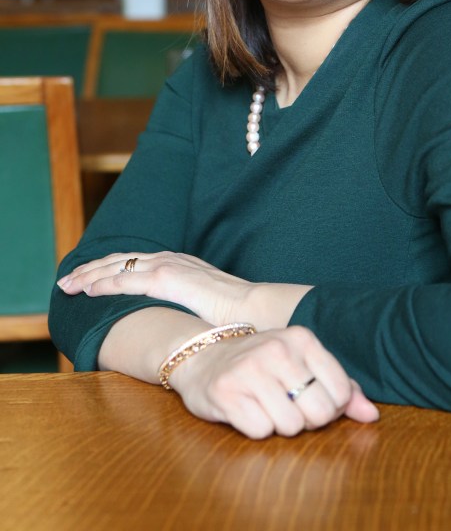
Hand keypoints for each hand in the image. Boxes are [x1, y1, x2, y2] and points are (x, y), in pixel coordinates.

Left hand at [57, 252, 310, 329]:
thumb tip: (173, 322)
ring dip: (90, 275)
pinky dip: (104, 284)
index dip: (109, 268)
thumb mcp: (202, 303)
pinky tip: (88, 290)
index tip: (89, 276)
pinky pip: (126, 280)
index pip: (135, 262)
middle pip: (120, 260)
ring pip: (117, 267)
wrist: (252, 307)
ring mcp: (167, 266)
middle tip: (67, 280)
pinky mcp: (166, 278)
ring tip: (69, 284)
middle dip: (91, 269)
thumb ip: (184, 305)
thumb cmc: (233, 313)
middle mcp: (169, 259)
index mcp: (177, 263)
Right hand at [171, 324, 379, 438]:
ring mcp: (250, 369)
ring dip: (279, 425)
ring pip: (291, 426)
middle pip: (319, 413)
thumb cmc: (261, 365)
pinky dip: (255, 428)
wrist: (202, 357)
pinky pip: (260, 431)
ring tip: (264, 405)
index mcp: (302, 338)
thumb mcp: (302, 364)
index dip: (331, 407)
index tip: (310, 399)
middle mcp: (278, 349)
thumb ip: (341, 388)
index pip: (341, 392)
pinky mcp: (226, 392)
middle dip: (306, 420)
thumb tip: (372, 415)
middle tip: (286, 405)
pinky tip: (245, 409)